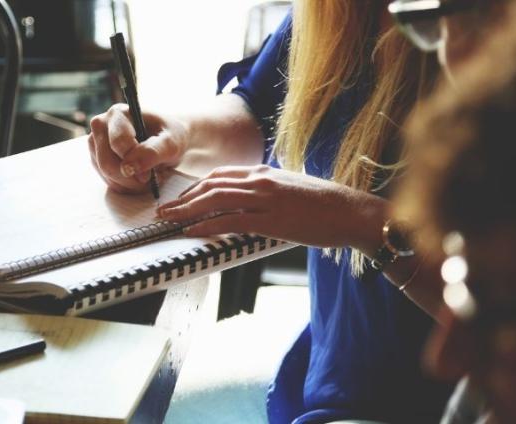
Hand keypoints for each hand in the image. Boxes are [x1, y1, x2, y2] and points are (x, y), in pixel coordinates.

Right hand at [87, 104, 188, 193]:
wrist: (166, 139)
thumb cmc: (170, 136)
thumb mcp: (171, 142)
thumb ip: (153, 152)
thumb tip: (129, 167)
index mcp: (119, 114)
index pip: (118, 143)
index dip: (134, 162)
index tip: (150, 174)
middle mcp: (101, 125)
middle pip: (107, 162)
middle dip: (130, 178)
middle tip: (150, 179)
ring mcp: (95, 143)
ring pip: (106, 174)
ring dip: (129, 183)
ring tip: (148, 176)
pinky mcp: (96, 159)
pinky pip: (107, 181)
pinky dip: (125, 186)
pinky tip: (139, 179)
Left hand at [156, 165, 385, 249]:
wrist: (351, 211)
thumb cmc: (325, 205)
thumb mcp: (291, 189)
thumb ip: (267, 192)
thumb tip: (250, 203)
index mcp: (264, 172)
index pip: (220, 175)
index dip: (195, 187)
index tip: (181, 198)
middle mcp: (261, 180)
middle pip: (211, 185)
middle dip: (183, 198)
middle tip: (164, 210)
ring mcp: (265, 198)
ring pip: (215, 200)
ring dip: (187, 211)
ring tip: (169, 220)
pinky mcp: (271, 219)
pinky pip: (230, 221)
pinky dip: (207, 226)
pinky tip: (192, 232)